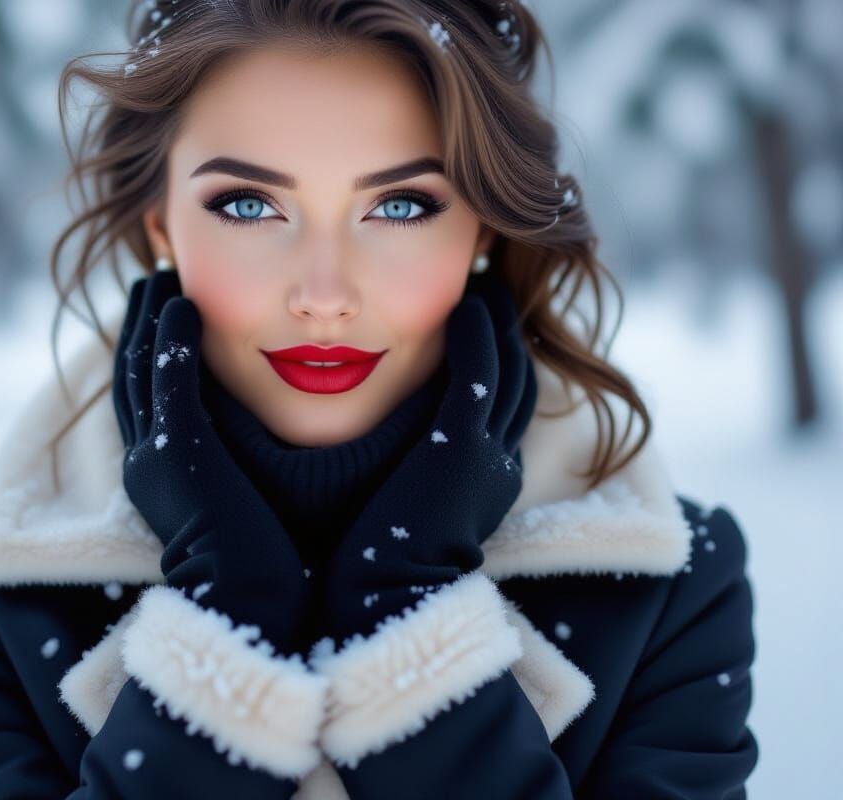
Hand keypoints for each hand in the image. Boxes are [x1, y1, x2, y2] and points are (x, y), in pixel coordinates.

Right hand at [114, 269, 313, 655]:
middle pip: (133, 374)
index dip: (151, 352)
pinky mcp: (177, 453)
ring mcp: (156, 455)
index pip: (151, 397)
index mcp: (166, 473)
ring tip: (158, 278)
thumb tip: (279, 437)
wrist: (254, 608)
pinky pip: (165, 382)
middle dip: (138, 327)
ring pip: (139, 369)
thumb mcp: (248, 504)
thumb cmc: (268, 564)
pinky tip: (180, 304)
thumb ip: (249, 466)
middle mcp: (149, 461)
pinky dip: (167, 340)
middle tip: (151, 282)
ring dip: (147, 320)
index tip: (168, 312)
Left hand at [316, 274, 537, 645]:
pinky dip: (480, 335)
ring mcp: (487, 455)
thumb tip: (374, 441)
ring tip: (483, 282)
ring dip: (498, 323)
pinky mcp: (464, 448)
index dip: (497, 362)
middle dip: (508, 334)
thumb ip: (402, 470)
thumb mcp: (402, 509)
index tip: (476, 326)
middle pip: (517, 379)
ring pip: (509, 369)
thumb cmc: (371, 565)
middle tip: (489, 290)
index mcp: (482, 480)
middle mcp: (497, 463)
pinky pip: (483, 375)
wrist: (380, 606)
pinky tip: (466, 303)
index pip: (502, 405)